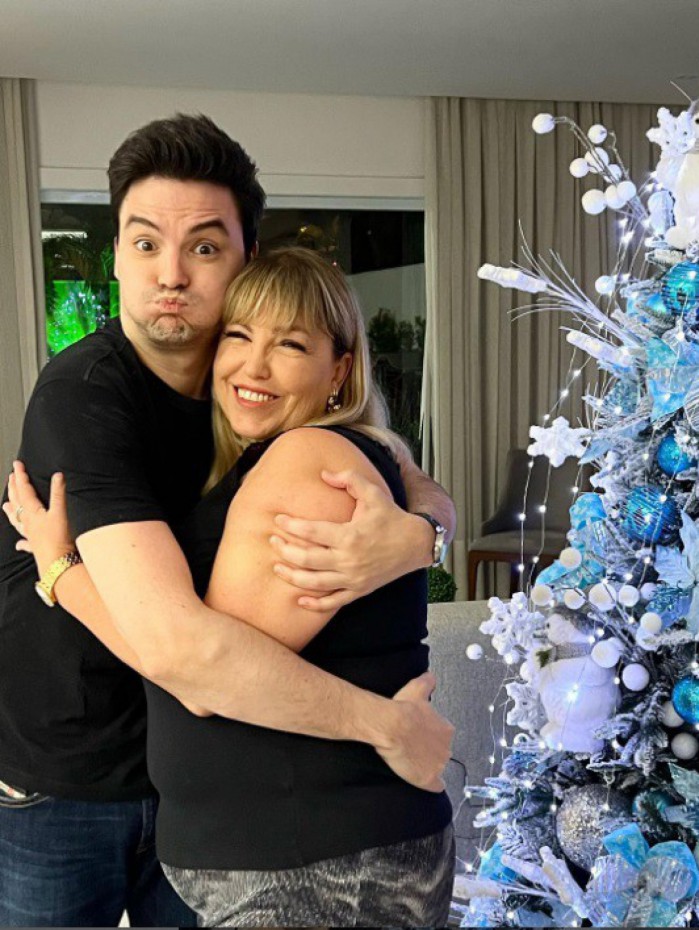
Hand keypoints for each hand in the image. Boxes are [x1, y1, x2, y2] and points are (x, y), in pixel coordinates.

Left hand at [3, 462, 75, 575]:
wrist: (58, 563)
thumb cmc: (58, 539)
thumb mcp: (60, 512)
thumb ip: (58, 494)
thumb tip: (58, 475)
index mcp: (32, 512)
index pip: (24, 490)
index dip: (20, 476)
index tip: (17, 465)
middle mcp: (27, 523)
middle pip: (17, 502)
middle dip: (14, 488)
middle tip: (11, 477)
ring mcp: (29, 535)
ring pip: (16, 520)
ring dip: (11, 511)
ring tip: (5, 505)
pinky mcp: (34, 547)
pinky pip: (25, 543)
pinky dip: (21, 542)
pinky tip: (18, 544)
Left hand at [271, 469, 433, 610]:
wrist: (416, 544)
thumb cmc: (392, 517)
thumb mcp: (373, 493)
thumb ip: (349, 479)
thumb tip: (324, 474)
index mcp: (350, 535)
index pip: (312, 532)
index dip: (291, 526)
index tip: (278, 520)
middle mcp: (349, 560)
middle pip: (307, 559)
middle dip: (285, 551)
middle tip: (272, 541)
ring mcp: (353, 578)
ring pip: (315, 583)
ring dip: (292, 576)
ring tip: (276, 568)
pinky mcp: (359, 590)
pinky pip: (333, 602)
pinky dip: (315, 604)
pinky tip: (299, 599)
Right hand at [375, 672, 453, 792]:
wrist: (391, 725)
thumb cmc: (403, 707)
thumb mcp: (417, 688)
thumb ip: (428, 681)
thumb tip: (430, 676)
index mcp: (446, 729)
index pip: (442, 735)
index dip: (429, 735)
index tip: (418, 734)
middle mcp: (446, 748)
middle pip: (441, 752)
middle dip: (430, 751)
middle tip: (413, 747)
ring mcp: (438, 765)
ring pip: (437, 768)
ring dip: (428, 766)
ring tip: (412, 761)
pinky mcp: (428, 780)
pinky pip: (436, 787)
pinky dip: (432, 785)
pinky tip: (425, 782)